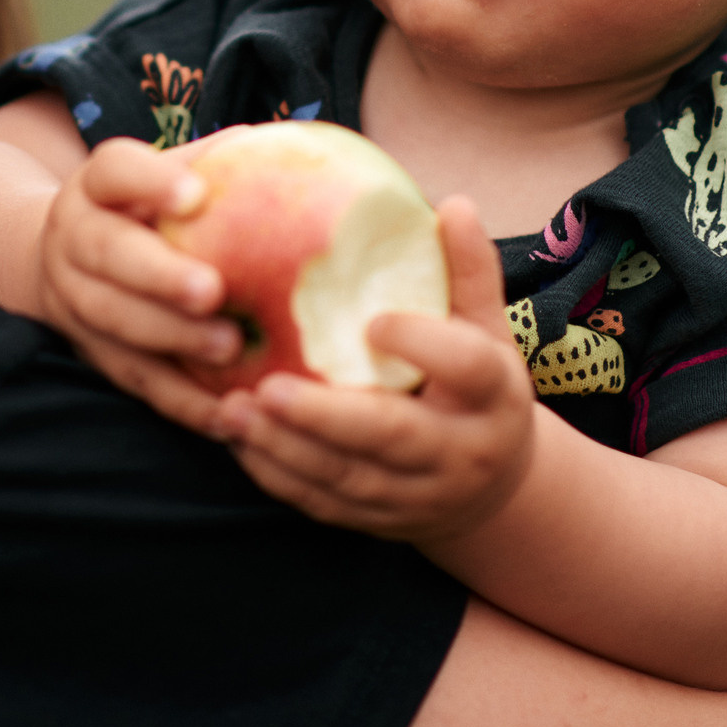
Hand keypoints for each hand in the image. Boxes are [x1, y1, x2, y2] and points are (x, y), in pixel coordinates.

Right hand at [36, 137, 244, 434]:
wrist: (69, 257)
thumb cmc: (147, 209)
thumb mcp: (168, 175)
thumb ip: (217, 164)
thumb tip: (295, 148)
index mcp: (97, 186)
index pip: (114, 170)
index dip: (149, 182)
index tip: (193, 194)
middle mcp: (73, 239)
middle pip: (107, 253)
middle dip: (158, 275)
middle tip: (213, 292)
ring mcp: (71, 298)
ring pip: (113, 320)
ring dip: (170, 338)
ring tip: (228, 348)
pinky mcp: (89, 351)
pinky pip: (133, 378)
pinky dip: (179, 399)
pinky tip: (226, 413)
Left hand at [212, 197, 535, 541]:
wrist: (494, 488)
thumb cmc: (478, 386)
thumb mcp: (487, 328)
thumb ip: (468, 271)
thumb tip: (453, 202)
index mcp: (494, 396)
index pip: (467, 368)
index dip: (421, 344)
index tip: (372, 321)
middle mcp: (462, 453)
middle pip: (394, 438)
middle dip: (327, 417)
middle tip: (268, 388)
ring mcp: (419, 497)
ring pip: (348, 478)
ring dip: (285, 448)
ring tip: (232, 410)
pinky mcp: (380, 524)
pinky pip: (323, 504)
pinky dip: (278, 475)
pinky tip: (238, 439)